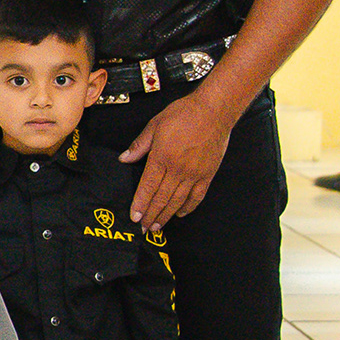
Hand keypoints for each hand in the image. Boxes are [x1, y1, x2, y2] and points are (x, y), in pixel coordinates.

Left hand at [120, 88, 233, 227]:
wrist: (214, 111)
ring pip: (178, 201)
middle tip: (144, 228)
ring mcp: (194, 174)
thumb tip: (125, 158)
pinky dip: (188, 207)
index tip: (134, 217)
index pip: (147, 187)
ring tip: (158, 226)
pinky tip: (181, 214)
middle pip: (161, 198)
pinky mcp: (208, 174)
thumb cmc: (184, 114)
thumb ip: (139, 145)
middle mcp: (178, 169)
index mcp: (161, 158)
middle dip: (151, 215)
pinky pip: (197, 196)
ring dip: (167, 215)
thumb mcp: (155, 125)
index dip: (140, 204)